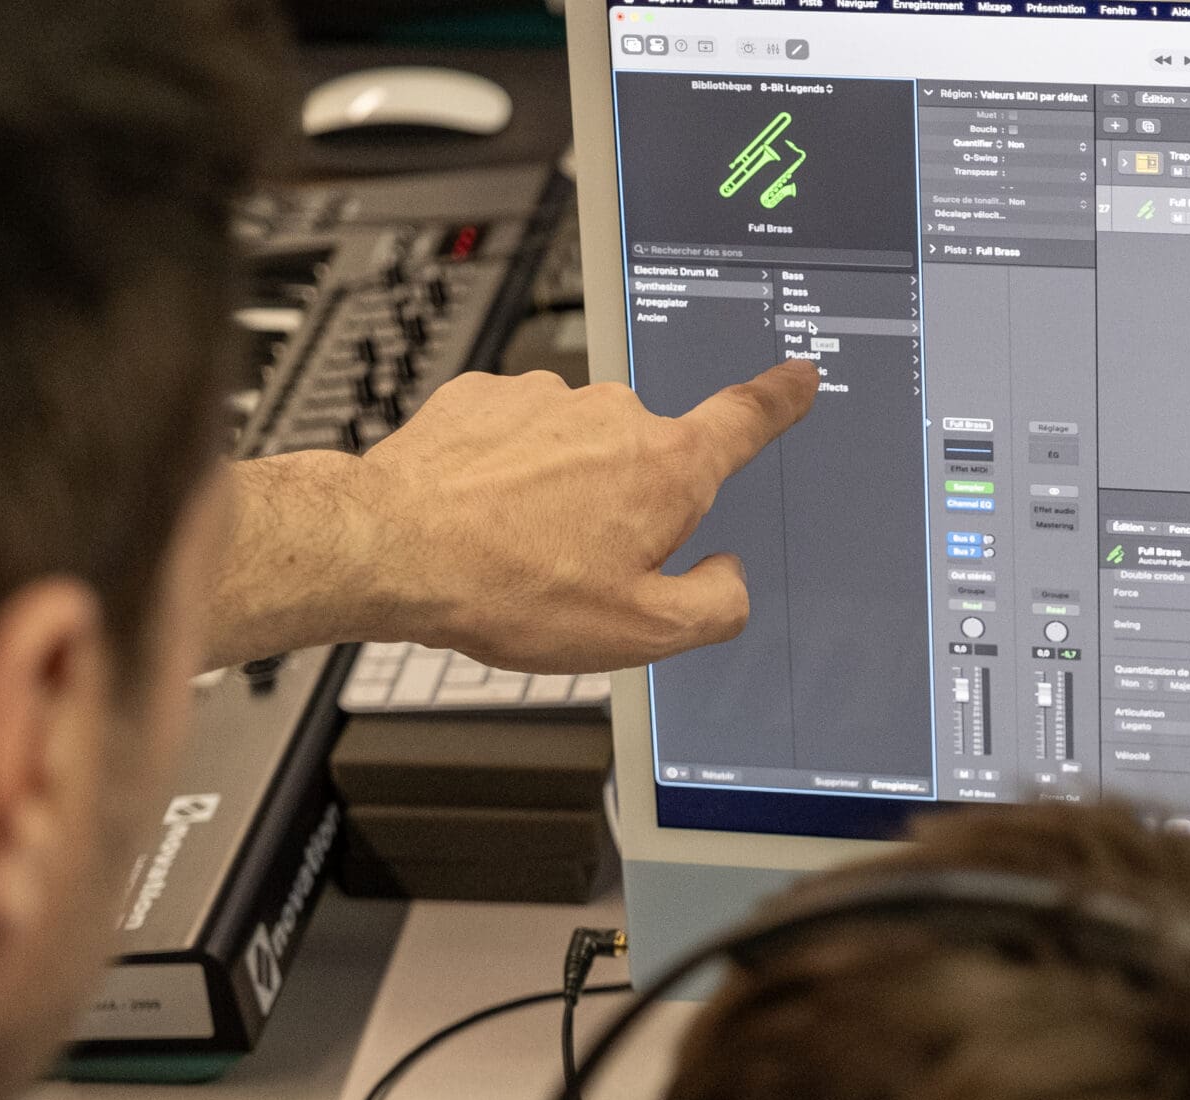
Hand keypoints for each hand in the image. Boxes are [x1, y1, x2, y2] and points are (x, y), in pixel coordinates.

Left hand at [208, 360, 819, 673]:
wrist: (392, 549)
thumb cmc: (513, 589)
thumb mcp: (642, 633)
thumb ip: (715, 606)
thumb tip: (729, 577)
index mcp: (668, 468)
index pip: (745, 419)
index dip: (779, 399)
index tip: (797, 376)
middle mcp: (614, 416)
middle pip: (648, 459)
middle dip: (628, 506)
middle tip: (581, 566)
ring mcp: (546, 399)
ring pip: (577, 450)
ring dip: (561, 492)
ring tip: (519, 549)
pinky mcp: (484, 397)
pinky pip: (516, 436)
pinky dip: (507, 473)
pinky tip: (481, 517)